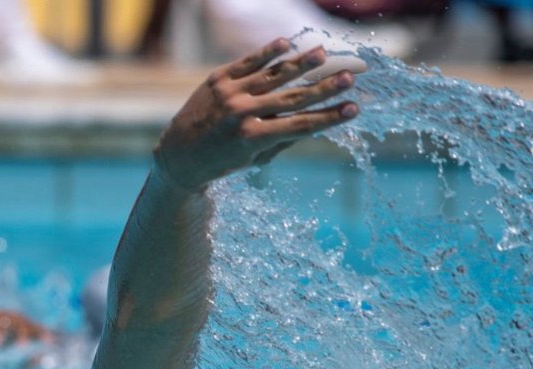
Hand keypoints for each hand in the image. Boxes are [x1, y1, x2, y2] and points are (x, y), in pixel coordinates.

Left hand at [153, 39, 358, 191]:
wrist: (179, 155)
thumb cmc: (222, 161)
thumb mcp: (254, 159)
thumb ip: (283, 138)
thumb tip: (317, 120)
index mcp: (252, 139)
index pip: (300, 125)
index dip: (329, 117)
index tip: (354, 108)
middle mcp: (241, 114)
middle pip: (292, 98)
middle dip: (324, 88)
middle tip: (350, 77)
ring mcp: (229, 94)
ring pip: (272, 75)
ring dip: (300, 63)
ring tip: (324, 54)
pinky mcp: (217, 79)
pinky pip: (247, 62)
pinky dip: (267, 52)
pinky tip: (288, 44)